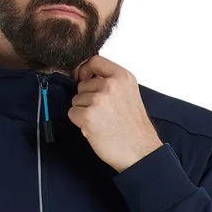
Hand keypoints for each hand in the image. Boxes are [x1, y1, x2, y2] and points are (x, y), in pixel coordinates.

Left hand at [67, 55, 163, 172]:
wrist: (139, 151)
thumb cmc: (134, 128)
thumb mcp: (130, 94)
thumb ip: (112, 83)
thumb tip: (88, 77)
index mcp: (122, 77)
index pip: (95, 61)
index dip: (86, 70)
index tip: (85, 78)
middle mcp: (110, 85)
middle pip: (82, 84)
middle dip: (86, 97)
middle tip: (102, 112)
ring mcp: (98, 100)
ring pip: (76, 100)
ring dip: (83, 111)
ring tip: (101, 121)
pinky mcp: (88, 116)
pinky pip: (72, 113)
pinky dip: (79, 122)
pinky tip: (95, 128)